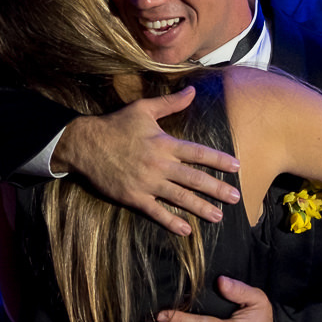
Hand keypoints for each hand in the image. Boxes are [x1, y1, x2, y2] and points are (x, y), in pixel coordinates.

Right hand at [53, 86, 240, 235]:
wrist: (85, 144)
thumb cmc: (115, 125)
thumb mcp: (143, 109)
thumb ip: (170, 102)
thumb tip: (193, 91)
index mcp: (164, 144)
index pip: (198, 153)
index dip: (219, 160)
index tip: (237, 167)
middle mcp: (159, 165)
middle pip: (195, 179)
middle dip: (218, 189)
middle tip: (237, 198)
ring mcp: (147, 183)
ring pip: (180, 198)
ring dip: (201, 208)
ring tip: (218, 217)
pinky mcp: (134, 197)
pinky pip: (156, 212)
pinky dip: (171, 222)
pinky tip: (186, 230)